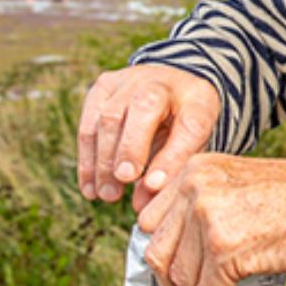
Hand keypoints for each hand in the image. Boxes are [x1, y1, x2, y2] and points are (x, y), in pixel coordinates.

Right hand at [76, 63, 220, 210]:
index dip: (172, 157)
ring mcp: (130, 80)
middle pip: (144, 108)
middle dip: (130, 149)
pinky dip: (87, 158)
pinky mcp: (103, 86)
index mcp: (197, 99)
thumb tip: (141, 206)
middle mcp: (163, 83)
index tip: (154, 186)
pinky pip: (89, 123)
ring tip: (106, 194)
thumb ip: (171, 172)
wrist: (170, 86)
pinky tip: (90, 187)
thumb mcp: (190, 147)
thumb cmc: (183, 125)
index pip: (190, 126)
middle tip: (123, 182)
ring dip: (104, 160)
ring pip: (109, 116)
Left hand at [137, 155, 285, 285]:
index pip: (151, 220)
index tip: (177, 276)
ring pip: (182, 278)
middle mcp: (194, 186)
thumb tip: (176, 253)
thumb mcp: (239, 184)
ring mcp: (207, 215)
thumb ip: (204, 205)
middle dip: (174, 285)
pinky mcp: (224, 247)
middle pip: (159, 251)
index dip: (164, 254)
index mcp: (194, 168)